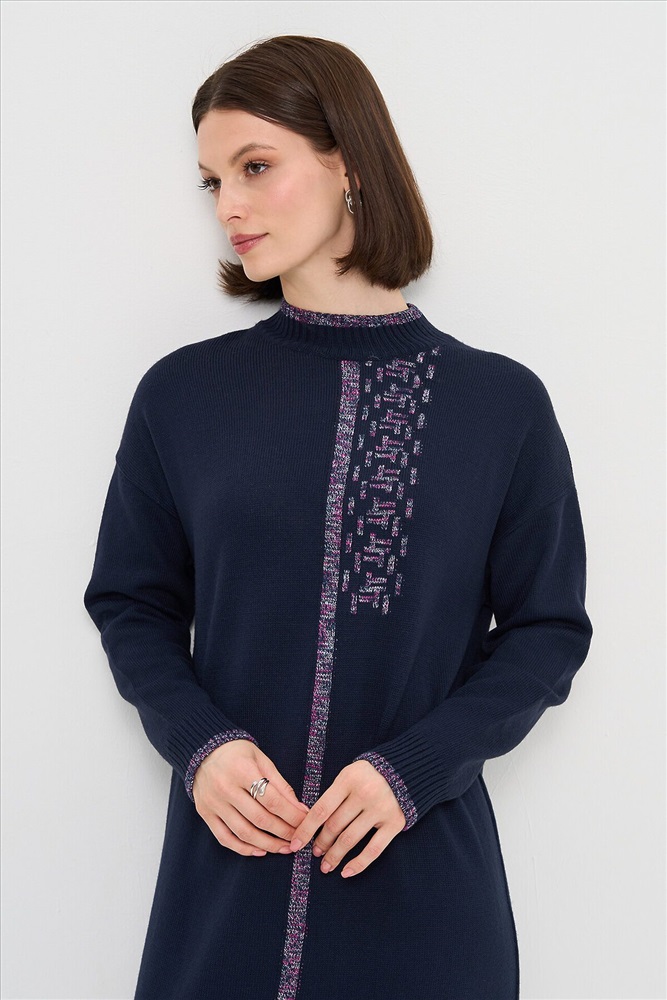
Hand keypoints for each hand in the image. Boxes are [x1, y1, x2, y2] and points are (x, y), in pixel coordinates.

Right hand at [192, 739, 309, 856]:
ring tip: (283, 848)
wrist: (203, 749)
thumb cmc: (237, 753)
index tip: (305, 823)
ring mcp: (213, 803)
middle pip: (260, 819)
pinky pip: (225, 838)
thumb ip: (280, 785)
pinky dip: (243, 849)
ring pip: (244, 833)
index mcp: (242, 770)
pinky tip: (260, 851)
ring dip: (267, 845)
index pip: (272, 801)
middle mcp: (225, 788)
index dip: (292, 815)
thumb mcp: (261, 760)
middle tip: (298, 838)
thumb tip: (299, 809)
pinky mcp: (205, 813)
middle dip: (283, 832)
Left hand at [289, 760, 405, 877]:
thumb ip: (333, 795)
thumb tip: (311, 825)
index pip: (321, 809)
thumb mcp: (348, 775)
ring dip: (335, 855)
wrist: (405, 771)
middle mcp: (364, 794)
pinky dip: (359, 864)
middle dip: (321, 843)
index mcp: (348, 779)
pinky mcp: (395, 823)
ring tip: (326, 865)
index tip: (296, 844)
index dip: (306, 830)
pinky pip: (374, 849)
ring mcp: (380, 809)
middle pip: (335, 826)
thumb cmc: (368, 775)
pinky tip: (346, 872)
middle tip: (315, 853)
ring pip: (350, 839)